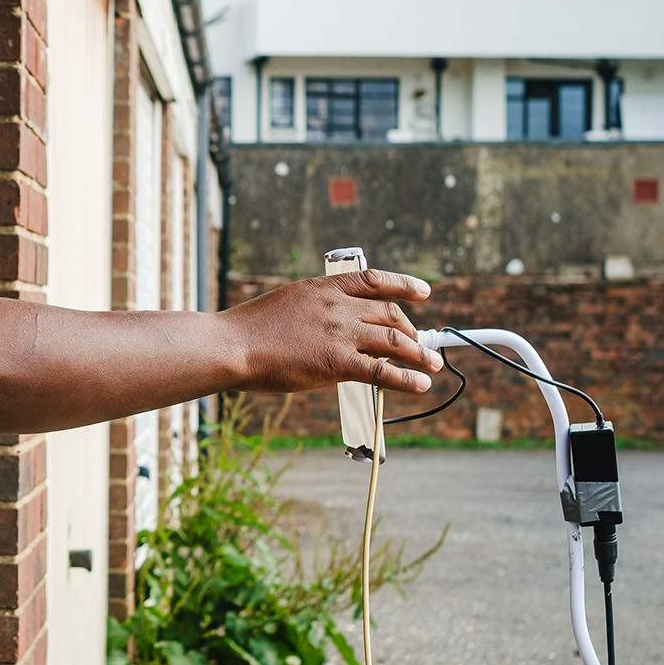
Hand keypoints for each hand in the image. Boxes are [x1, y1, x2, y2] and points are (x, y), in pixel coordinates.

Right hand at [219, 269, 443, 395]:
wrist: (231, 344)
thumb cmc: (248, 329)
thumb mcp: (286, 303)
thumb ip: (314, 311)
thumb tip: (334, 330)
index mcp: (323, 288)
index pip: (374, 280)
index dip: (405, 285)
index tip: (424, 292)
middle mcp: (337, 306)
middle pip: (390, 313)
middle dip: (411, 330)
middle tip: (420, 343)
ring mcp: (339, 333)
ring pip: (394, 341)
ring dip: (419, 353)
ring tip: (432, 364)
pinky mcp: (336, 362)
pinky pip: (383, 371)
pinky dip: (407, 378)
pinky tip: (420, 384)